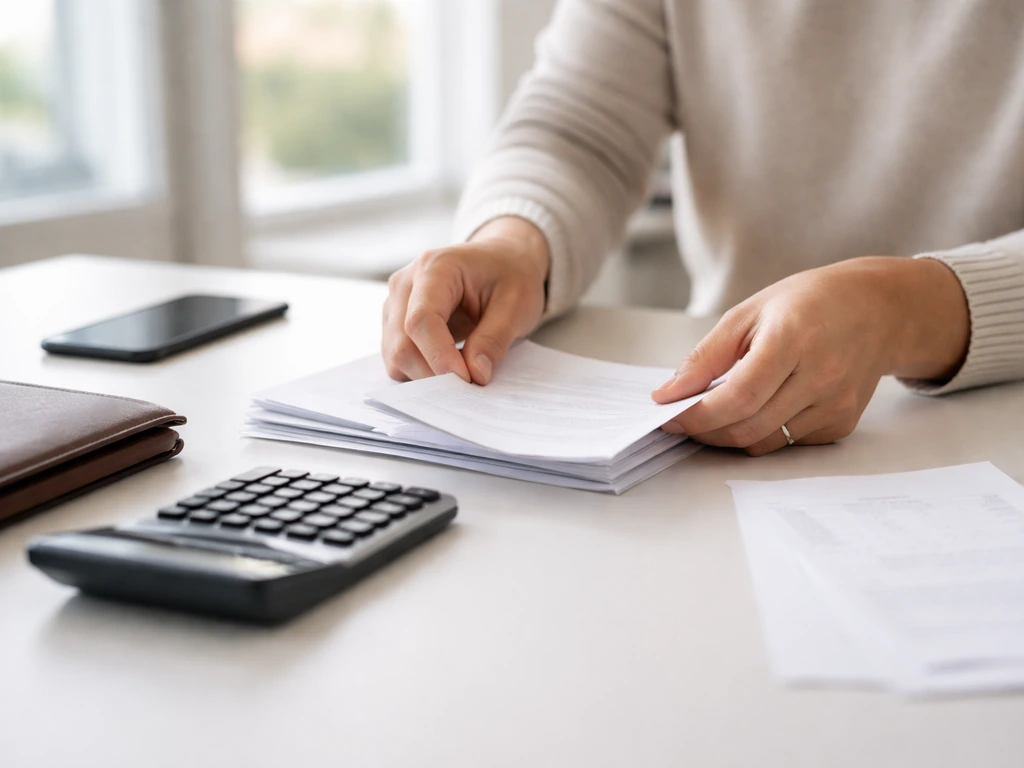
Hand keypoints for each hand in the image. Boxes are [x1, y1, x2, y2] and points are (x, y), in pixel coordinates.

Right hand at [382, 217, 548, 383]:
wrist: (502, 259)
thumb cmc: (510, 274)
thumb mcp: (517, 303)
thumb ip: (494, 339)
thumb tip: (475, 375)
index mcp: (435, 268)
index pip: (421, 320)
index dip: (440, 357)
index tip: (468, 380)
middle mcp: (405, 284)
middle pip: (402, 344)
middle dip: (434, 374)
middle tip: (471, 385)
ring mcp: (395, 304)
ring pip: (396, 356)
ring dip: (427, 375)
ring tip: (464, 372)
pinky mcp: (395, 323)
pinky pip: (398, 358)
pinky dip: (422, 371)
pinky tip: (450, 365)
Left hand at [652, 257, 969, 454]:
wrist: (878, 310)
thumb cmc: (809, 303)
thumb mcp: (749, 313)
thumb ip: (706, 356)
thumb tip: (669, 393)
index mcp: (792, 340)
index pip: (737, 397)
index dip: (696, 415)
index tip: (668, 415)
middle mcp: (820, 376)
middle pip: (747, 427)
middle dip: (705, 431)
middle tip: (684, 418)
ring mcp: (835, 404)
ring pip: (765, 442)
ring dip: (730, 435)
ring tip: (716, 412)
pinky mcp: (841, 423)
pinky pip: (787, 443)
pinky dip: (762, 433)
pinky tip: (759, 408)